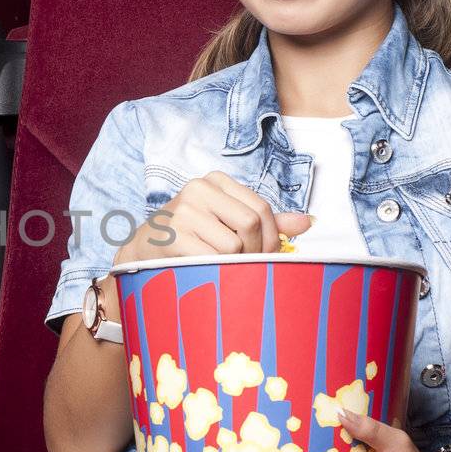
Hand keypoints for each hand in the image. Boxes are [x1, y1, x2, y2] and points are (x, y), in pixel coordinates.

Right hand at [115, 171, 312, 264]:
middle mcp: (198, 189)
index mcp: (215, 180)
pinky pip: (214, 258)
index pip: (261, 207)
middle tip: (249, 266)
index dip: (271, 237)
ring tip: (225, 268)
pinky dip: (219, 269)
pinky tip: (209, 270)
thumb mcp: (225, 220)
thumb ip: (265, 220)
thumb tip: (307, 222)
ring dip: (236, 264)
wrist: (143, 251)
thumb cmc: (190, 236)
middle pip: (250, 223)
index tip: (267, 255)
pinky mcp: (173, 236)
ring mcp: (184, 211)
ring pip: (234, 244)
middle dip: (256, 251)